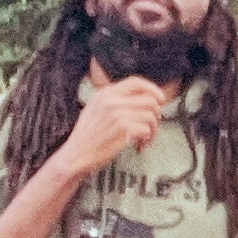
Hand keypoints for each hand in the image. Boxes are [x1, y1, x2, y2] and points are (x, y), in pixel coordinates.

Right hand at [53, 77, 172, 181]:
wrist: (76, 155)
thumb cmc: (88, 136)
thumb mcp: (95, 109)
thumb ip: (114, 101)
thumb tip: (143, 99)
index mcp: (105, 94)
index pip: (135, 82)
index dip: (152, 89)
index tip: (161, 99)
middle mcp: (111, 100)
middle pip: (149, 100)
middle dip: (156, 115)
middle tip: (151, 128)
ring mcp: (117, 113)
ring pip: (151, 116)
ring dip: (153, 130)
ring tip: (145, 140)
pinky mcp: (122, 128)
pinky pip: (147, 130)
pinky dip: (147, 140)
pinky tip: (139, 146)